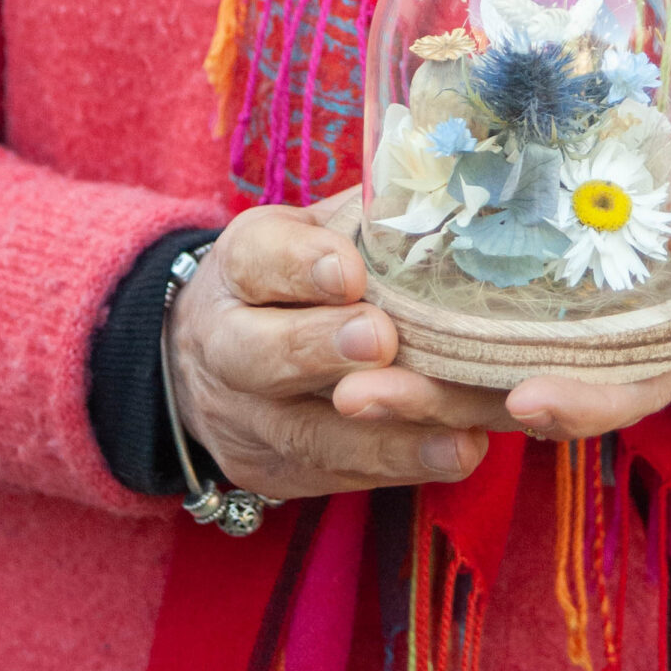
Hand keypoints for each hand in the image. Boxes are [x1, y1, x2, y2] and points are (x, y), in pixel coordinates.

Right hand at [165, 200, 494, 499]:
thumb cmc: (298, 278)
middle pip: (259, 355)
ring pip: (307, 434)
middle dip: (321, 349)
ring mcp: (245, 420)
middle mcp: (225, 347)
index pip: (257, 260)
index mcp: (240, 268)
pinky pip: (336, 477)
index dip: (301, 266)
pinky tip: (454, 454)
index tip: (350, 269)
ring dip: (384, 437)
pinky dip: (400, 467)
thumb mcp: (315, 231)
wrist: (214, 359)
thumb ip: (369, 218)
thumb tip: (456, 193)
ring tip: (454, 433)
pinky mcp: (274, 473)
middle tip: (382, 340)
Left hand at [334, 154, 670, 449]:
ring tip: (336, 376)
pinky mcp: (539, 305)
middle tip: (360, 394)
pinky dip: (426, 333)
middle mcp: (609, 360)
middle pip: (521, 396)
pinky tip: (365, 320)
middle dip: (444, 403)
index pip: (617, 391)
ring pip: (482, 373)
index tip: (521, 400)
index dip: (572, 400)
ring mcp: (569, 339)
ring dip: (412, 378)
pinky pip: (476, 329)